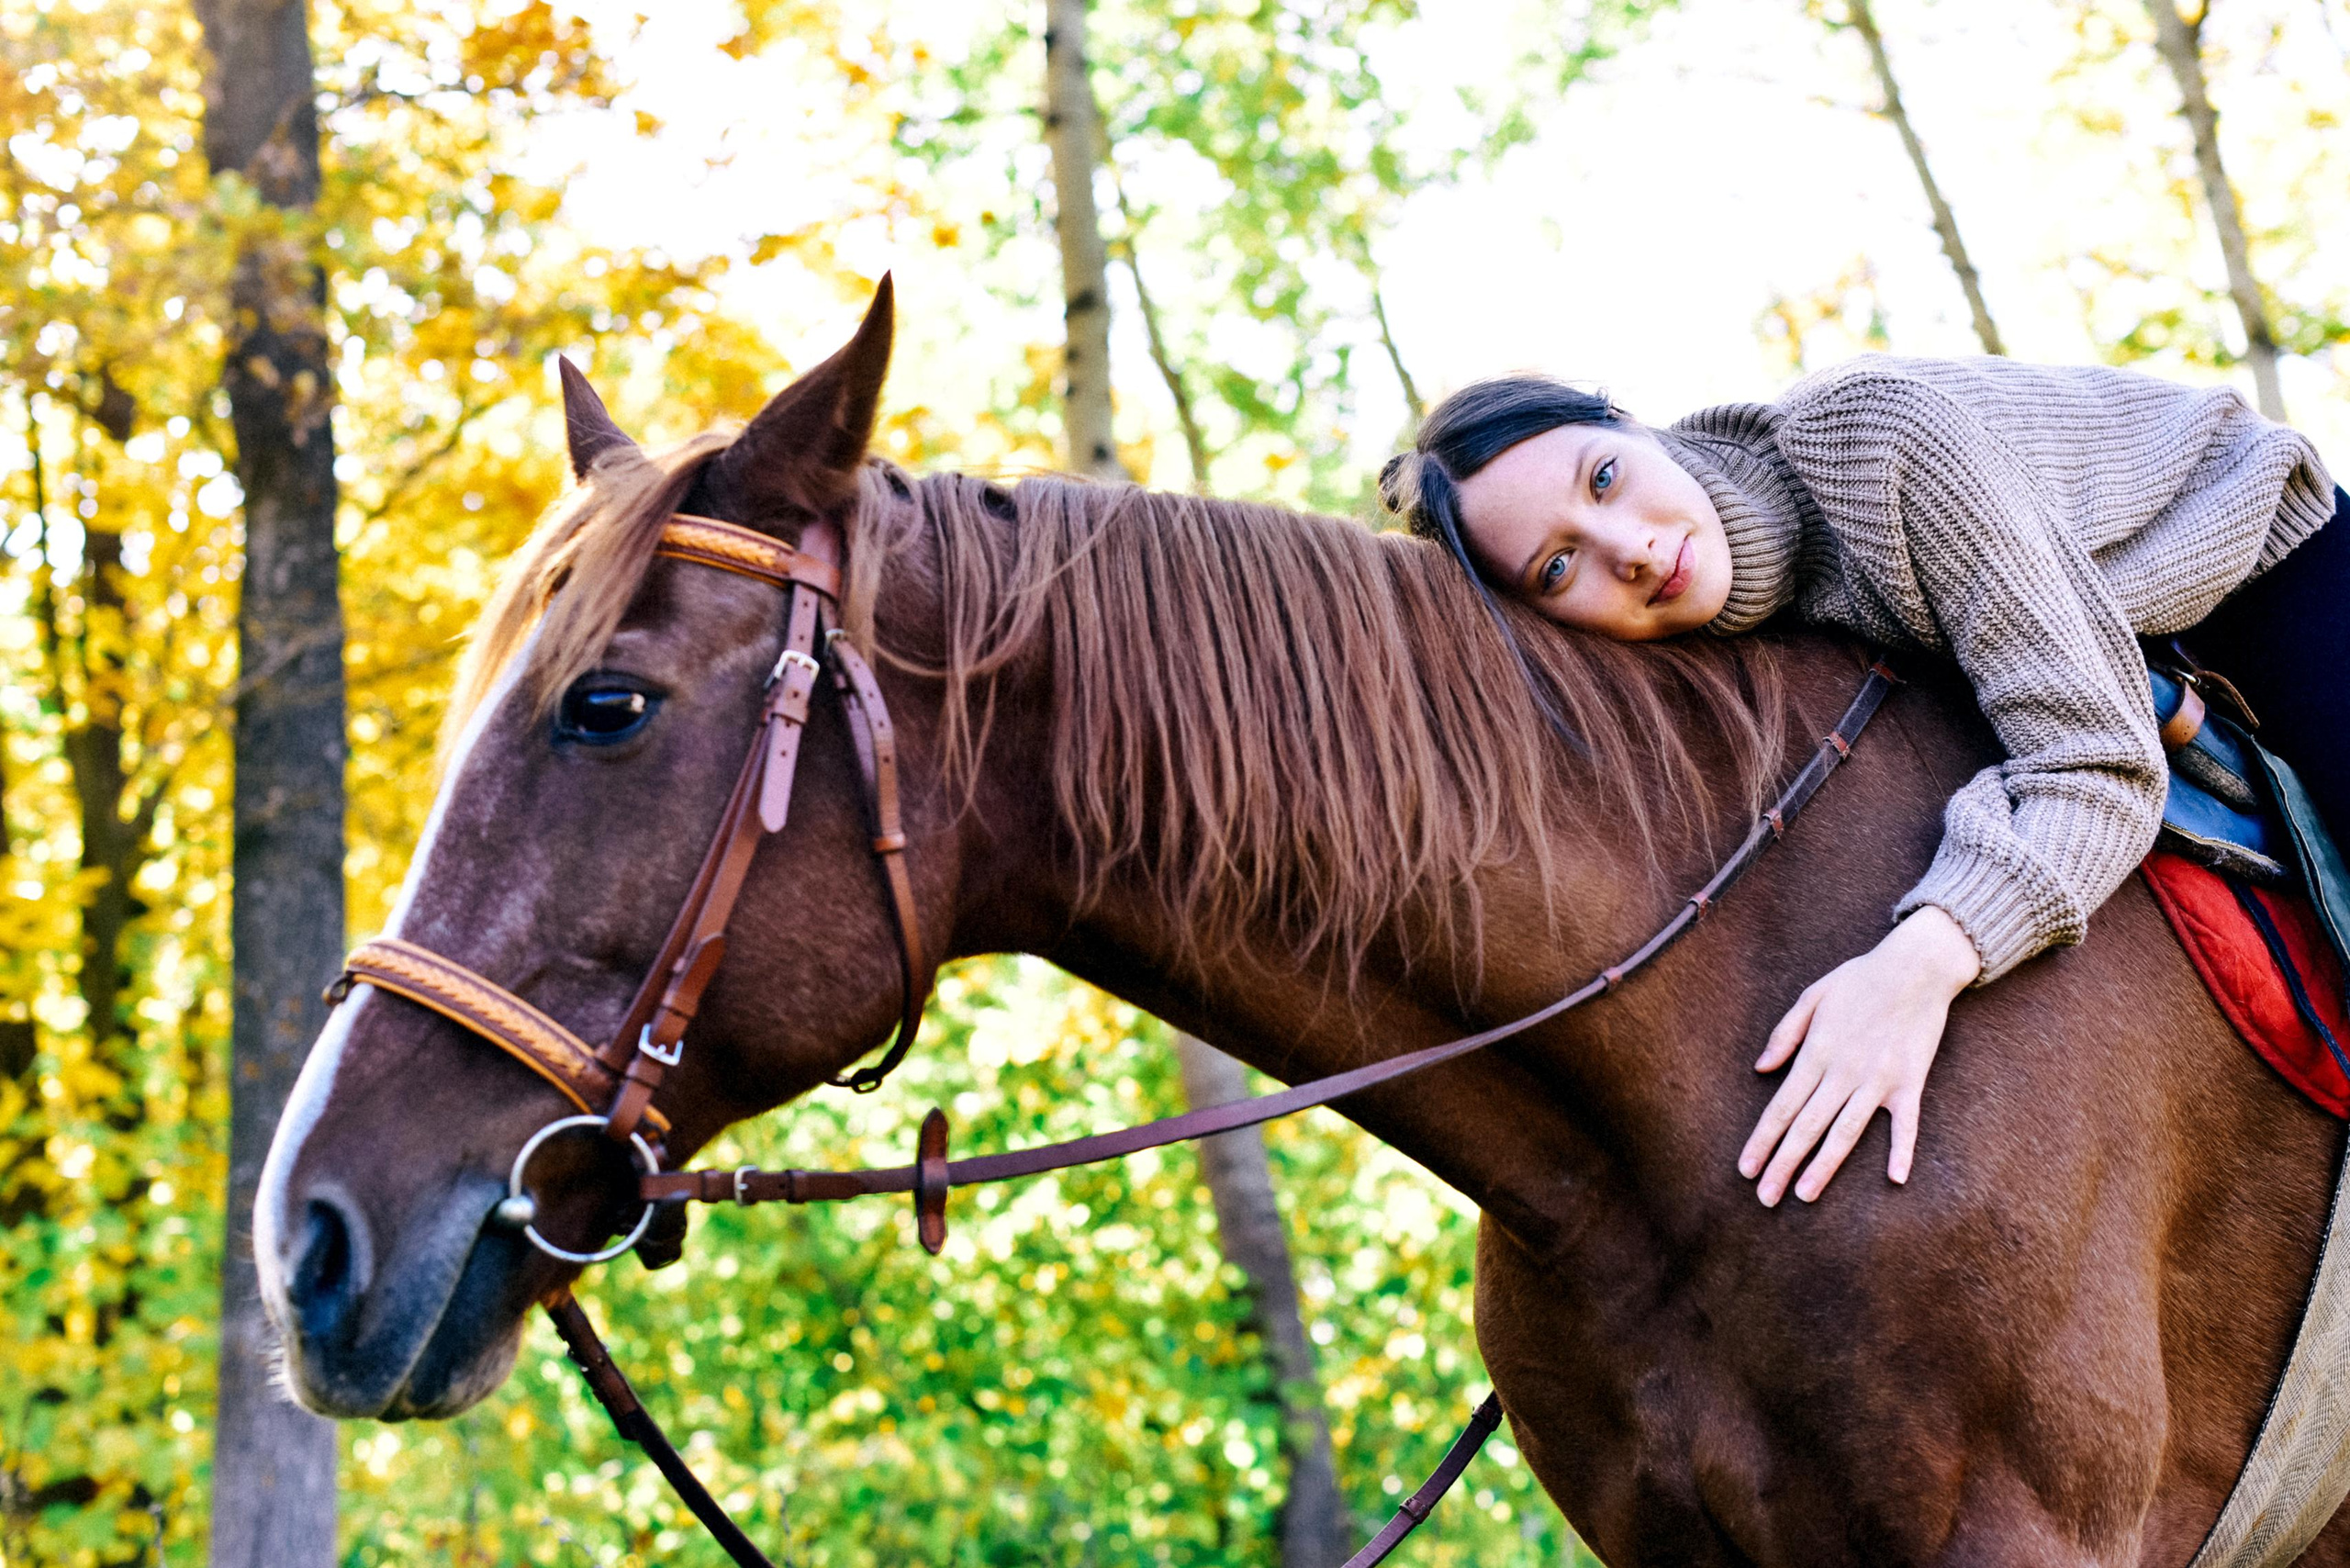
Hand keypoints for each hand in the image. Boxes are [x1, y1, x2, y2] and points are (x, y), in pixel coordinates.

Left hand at [1738, 906, 1980, 1205]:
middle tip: (1765, 1198)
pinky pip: (1905, 1123)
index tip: (1747, 1169)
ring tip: (1805, 1195)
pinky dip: (1902, 1149)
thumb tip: (1761, 1069)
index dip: (1762, 1141)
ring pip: (1846, 1132)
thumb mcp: (1812, 996)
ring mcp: (1878, 1080)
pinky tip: (1895, 1178)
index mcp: (1816, 1052)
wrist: (1916, 966)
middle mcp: (1843, 1071)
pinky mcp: (1910, 1081)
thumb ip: (1784, 1034)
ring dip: (1825, 1166)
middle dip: (1783, 1164)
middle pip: (1807, 1127)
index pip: (1781, 1106)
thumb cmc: (1860, 979)